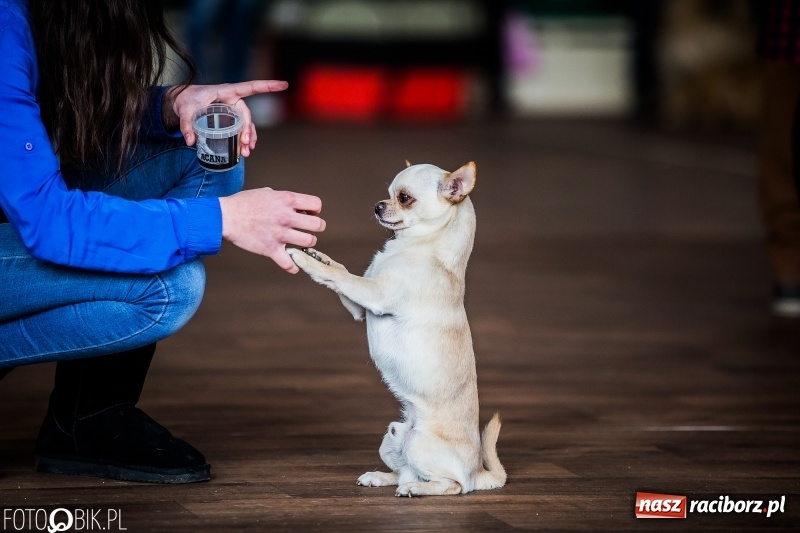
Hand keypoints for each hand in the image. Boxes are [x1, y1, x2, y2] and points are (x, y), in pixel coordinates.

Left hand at [163, 80, 288, 156]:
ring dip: (248, 138)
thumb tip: (191, 141)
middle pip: (246, 115)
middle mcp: (233, 101)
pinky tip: (244, 150)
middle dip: (248, 130)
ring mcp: (232, 112)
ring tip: (246, 151)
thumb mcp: (185, 110)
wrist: (183, 103)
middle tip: (245, 143)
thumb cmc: (187, 100)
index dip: (268, 86)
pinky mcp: (230, 120)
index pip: (251, 88)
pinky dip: (244, 140)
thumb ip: (187, 124)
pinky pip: (241, 130)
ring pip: (246, 125)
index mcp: (227, 92)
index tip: (283, 84)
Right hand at [218, 188, 325, 272]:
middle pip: (318, 225)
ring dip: (307, 243)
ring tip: (301, 242)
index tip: (310, 213)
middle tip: (309, 229)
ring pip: (309, 242)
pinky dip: (293, 267)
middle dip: (316, 227)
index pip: (316, 204)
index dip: (315, 210)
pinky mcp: (271, 249)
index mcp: (286, 200)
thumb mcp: (267, 193)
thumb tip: (292, 204)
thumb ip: (282, 199)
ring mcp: (280, 234)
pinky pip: (289, 263)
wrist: (225, 217)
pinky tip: (293, 265)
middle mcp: (286, 217)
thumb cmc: (243, 203)